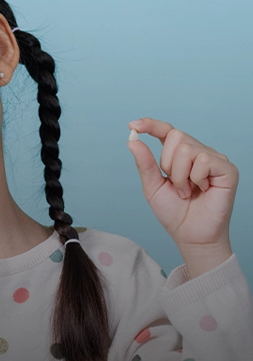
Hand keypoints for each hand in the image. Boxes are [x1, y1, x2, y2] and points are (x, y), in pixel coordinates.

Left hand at [126, 118, 237, 248]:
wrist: (191, 235)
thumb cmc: (174, 212)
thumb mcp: (152, 187)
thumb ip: (145, 163)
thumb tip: (132, 140)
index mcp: (179, 155)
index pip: (167, 131)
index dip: (151, 125)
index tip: (133, 125)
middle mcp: (198, 152)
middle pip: (176, 136)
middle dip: (167, 163)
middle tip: (175, 185)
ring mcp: (214, 159)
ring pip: (188, 149)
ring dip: (180, 175)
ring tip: (186, 191)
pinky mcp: (227, 169)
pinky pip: (204, 160)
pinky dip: (196, 178)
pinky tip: (202, 190)